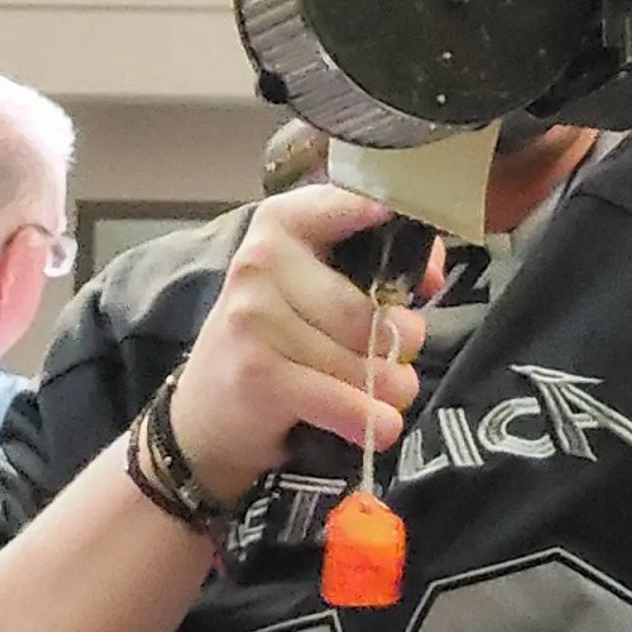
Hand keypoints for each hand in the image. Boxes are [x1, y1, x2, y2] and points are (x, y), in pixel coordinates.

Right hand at [169, 187, 436, 504]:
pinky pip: (345, 400)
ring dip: (391, 386)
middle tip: (393, 359)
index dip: (405, 241)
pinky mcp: (258, 375)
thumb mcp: (308, 284)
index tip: (424, 275)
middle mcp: (262, 260)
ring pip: (364, 358)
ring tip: (381, 392)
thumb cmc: (274, 339)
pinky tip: (377, 424)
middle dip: (401, 342)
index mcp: (283, 223)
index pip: (359, 206)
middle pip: (372, 308)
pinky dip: (370, 419)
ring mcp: (255, 318)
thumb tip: (429, 272)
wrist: (202, 414)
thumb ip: (368, 264)